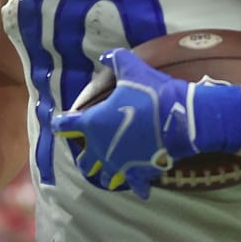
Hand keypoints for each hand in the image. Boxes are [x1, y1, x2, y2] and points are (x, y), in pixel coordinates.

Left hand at [50, 48, 240, 199]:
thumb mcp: (132, 69)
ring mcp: (120, 164)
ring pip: (105, 178)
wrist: (178, 118)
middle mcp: (101, 148)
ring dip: (106, 173)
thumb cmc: (151, 93)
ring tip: (110, 171)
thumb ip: (116, 60)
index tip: (61, 124)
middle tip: (90, 152)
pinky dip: (136, 184)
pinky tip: (141, 186)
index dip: (61, 124)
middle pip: (85, 161)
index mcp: (93, 124)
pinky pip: (134, 185)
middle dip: (86, 157)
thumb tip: (106, 55)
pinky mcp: (139, 173)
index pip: (65, 126)